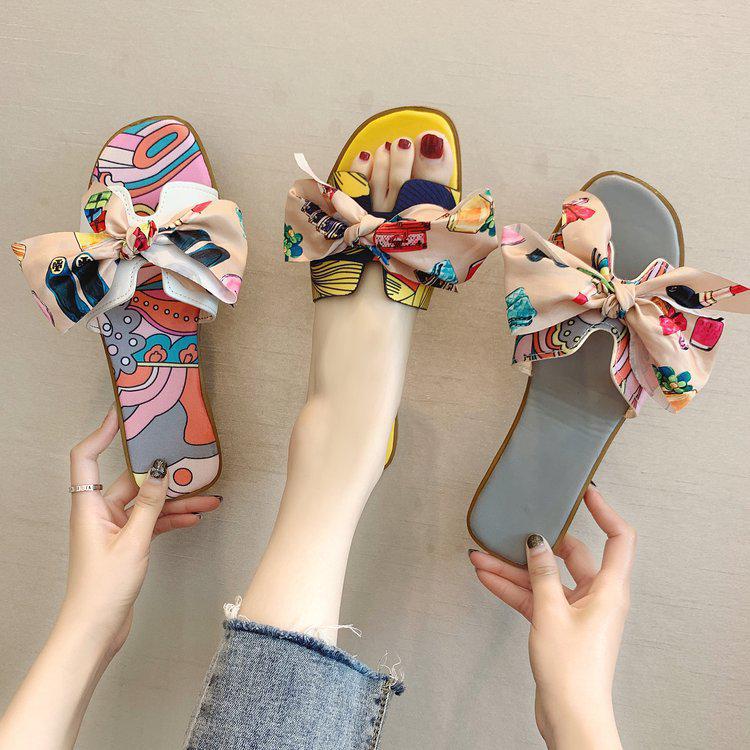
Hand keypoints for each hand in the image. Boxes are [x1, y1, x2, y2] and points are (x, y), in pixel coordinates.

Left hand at [62, 405, 220, 653]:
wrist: (96, 628)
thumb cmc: (103, 589)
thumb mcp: (134, 542)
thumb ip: (150, 505)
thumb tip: (159, 471)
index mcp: (90, 506)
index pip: (87, 457)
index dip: (101, 433)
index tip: (122, 415)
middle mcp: (100, 512)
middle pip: (132, 482)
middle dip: (164, 476)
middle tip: (188, 461)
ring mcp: (114, 528)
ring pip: (149, 504)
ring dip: (177, 502)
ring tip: (208, 499)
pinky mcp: (127, 542)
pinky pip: (152, 522)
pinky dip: (172, 519)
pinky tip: (194, 517)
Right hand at [469, 487, 634, 749]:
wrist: (569, 716)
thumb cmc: (573, 671)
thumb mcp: (551, 612)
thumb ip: (541, 572)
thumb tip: (536, 540)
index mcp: (609, 590)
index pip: (618, 539)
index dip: (605, 512)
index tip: (586, 492)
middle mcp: (597, 597)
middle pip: (569, 557)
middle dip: (534, 546)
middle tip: (511, 529)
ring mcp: (577, 611)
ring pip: (544, 578)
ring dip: (513, 569)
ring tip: (482, 556)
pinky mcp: (559, 625)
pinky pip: (534, 597)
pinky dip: (513, 588)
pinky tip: (488, 577)